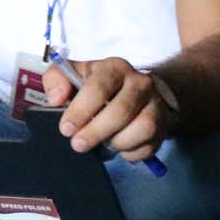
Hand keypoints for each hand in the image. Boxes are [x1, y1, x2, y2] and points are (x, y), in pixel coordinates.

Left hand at [46, 56, 175, 161]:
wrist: (131, 91)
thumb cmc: (96, 84)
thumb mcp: (72, 74)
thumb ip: (56, 80)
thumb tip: (56, 99)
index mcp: (114, 68)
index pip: (98, 88)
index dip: (80, 111)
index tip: (66, 128)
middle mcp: (140, 83)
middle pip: (121, 111)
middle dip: (96, 132)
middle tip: (78, 144)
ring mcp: (155, 104)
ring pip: (143, 128)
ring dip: (117, 142)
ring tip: (102, 143)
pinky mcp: (163, 125)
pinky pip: (150, 145)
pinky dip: (131, 152)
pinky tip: (118, 147)